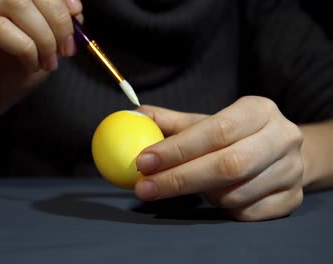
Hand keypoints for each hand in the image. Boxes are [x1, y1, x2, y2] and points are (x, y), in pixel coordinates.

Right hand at [0, 0, 82, 127]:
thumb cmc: (11, 75)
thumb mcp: (46, 48)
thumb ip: (59, 26)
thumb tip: (76, 11)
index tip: (77, 19)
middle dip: (57, 19)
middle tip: (66, 49)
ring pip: (15, 3)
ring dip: (42, 35)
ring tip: (48, 62)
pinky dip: (24, 48)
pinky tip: (29, 65)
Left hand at [134, 96, 303, 220]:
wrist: (280, 153)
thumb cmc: (234, 137)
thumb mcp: (206, 122)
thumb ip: (171, 122)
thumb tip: (133, 116)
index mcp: (259, 110)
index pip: (215, 130)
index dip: (177, 149)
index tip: (143, 162)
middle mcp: (282, 137)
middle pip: (228, 164)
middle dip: (180, 179)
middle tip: (145, 188)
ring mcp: (291, 170)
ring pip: (236, 193)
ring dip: (202, 195)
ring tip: (187, 187)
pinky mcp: (293, 198)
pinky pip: (248, 213)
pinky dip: (223, 209)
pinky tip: (214, 198)